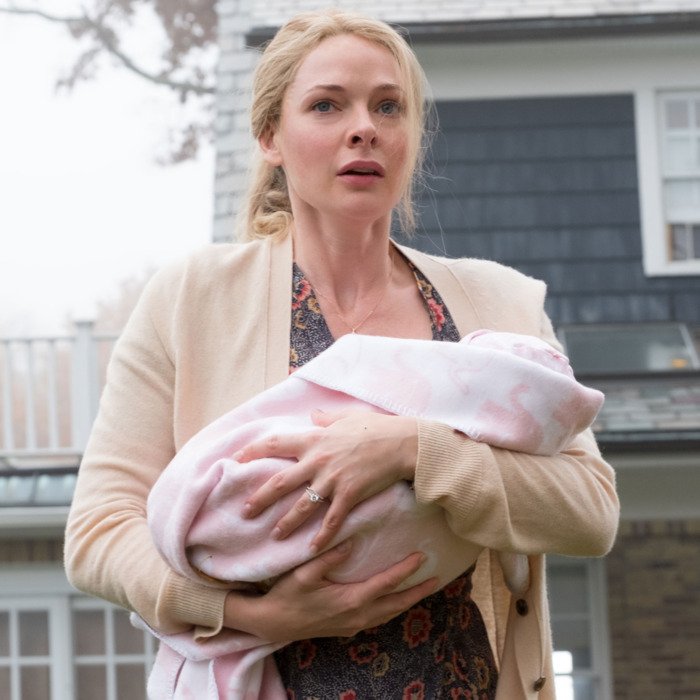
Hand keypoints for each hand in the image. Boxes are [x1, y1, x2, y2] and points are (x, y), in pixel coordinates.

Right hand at [224, 540, 437, 642]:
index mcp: (350, 600)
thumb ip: (329, 557)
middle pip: (396, 604)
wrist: (272, 623)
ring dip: (407, 601)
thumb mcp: (304, 573)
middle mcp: (357, 616)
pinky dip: (392, 609)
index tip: (421, 557)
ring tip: (423, 588)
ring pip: (389, 614)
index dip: (405, 571)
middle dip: (418, 592)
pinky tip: (394, 601)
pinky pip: (378, 618)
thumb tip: (351, 542)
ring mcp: (353, 625)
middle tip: (437, 578)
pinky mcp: (347, 628)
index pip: (386, 584)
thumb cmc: (287, 595)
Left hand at [237, 409, 417, 551]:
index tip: (236, 460)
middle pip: (280, 482)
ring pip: (301, 506)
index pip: (275, 443)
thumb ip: (327, 418)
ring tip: (274, 535)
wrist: (404, 444)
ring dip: (286, 523)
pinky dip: (321, 537)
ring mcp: (333, 479)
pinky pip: (331, 520)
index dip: (253, 451)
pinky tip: (311, 548)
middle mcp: (318, 460)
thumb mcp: (348, 417)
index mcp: (315, 439)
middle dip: (260, 498)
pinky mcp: (350, 495)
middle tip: (245, 511)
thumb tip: (313, 415)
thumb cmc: (378, 427)